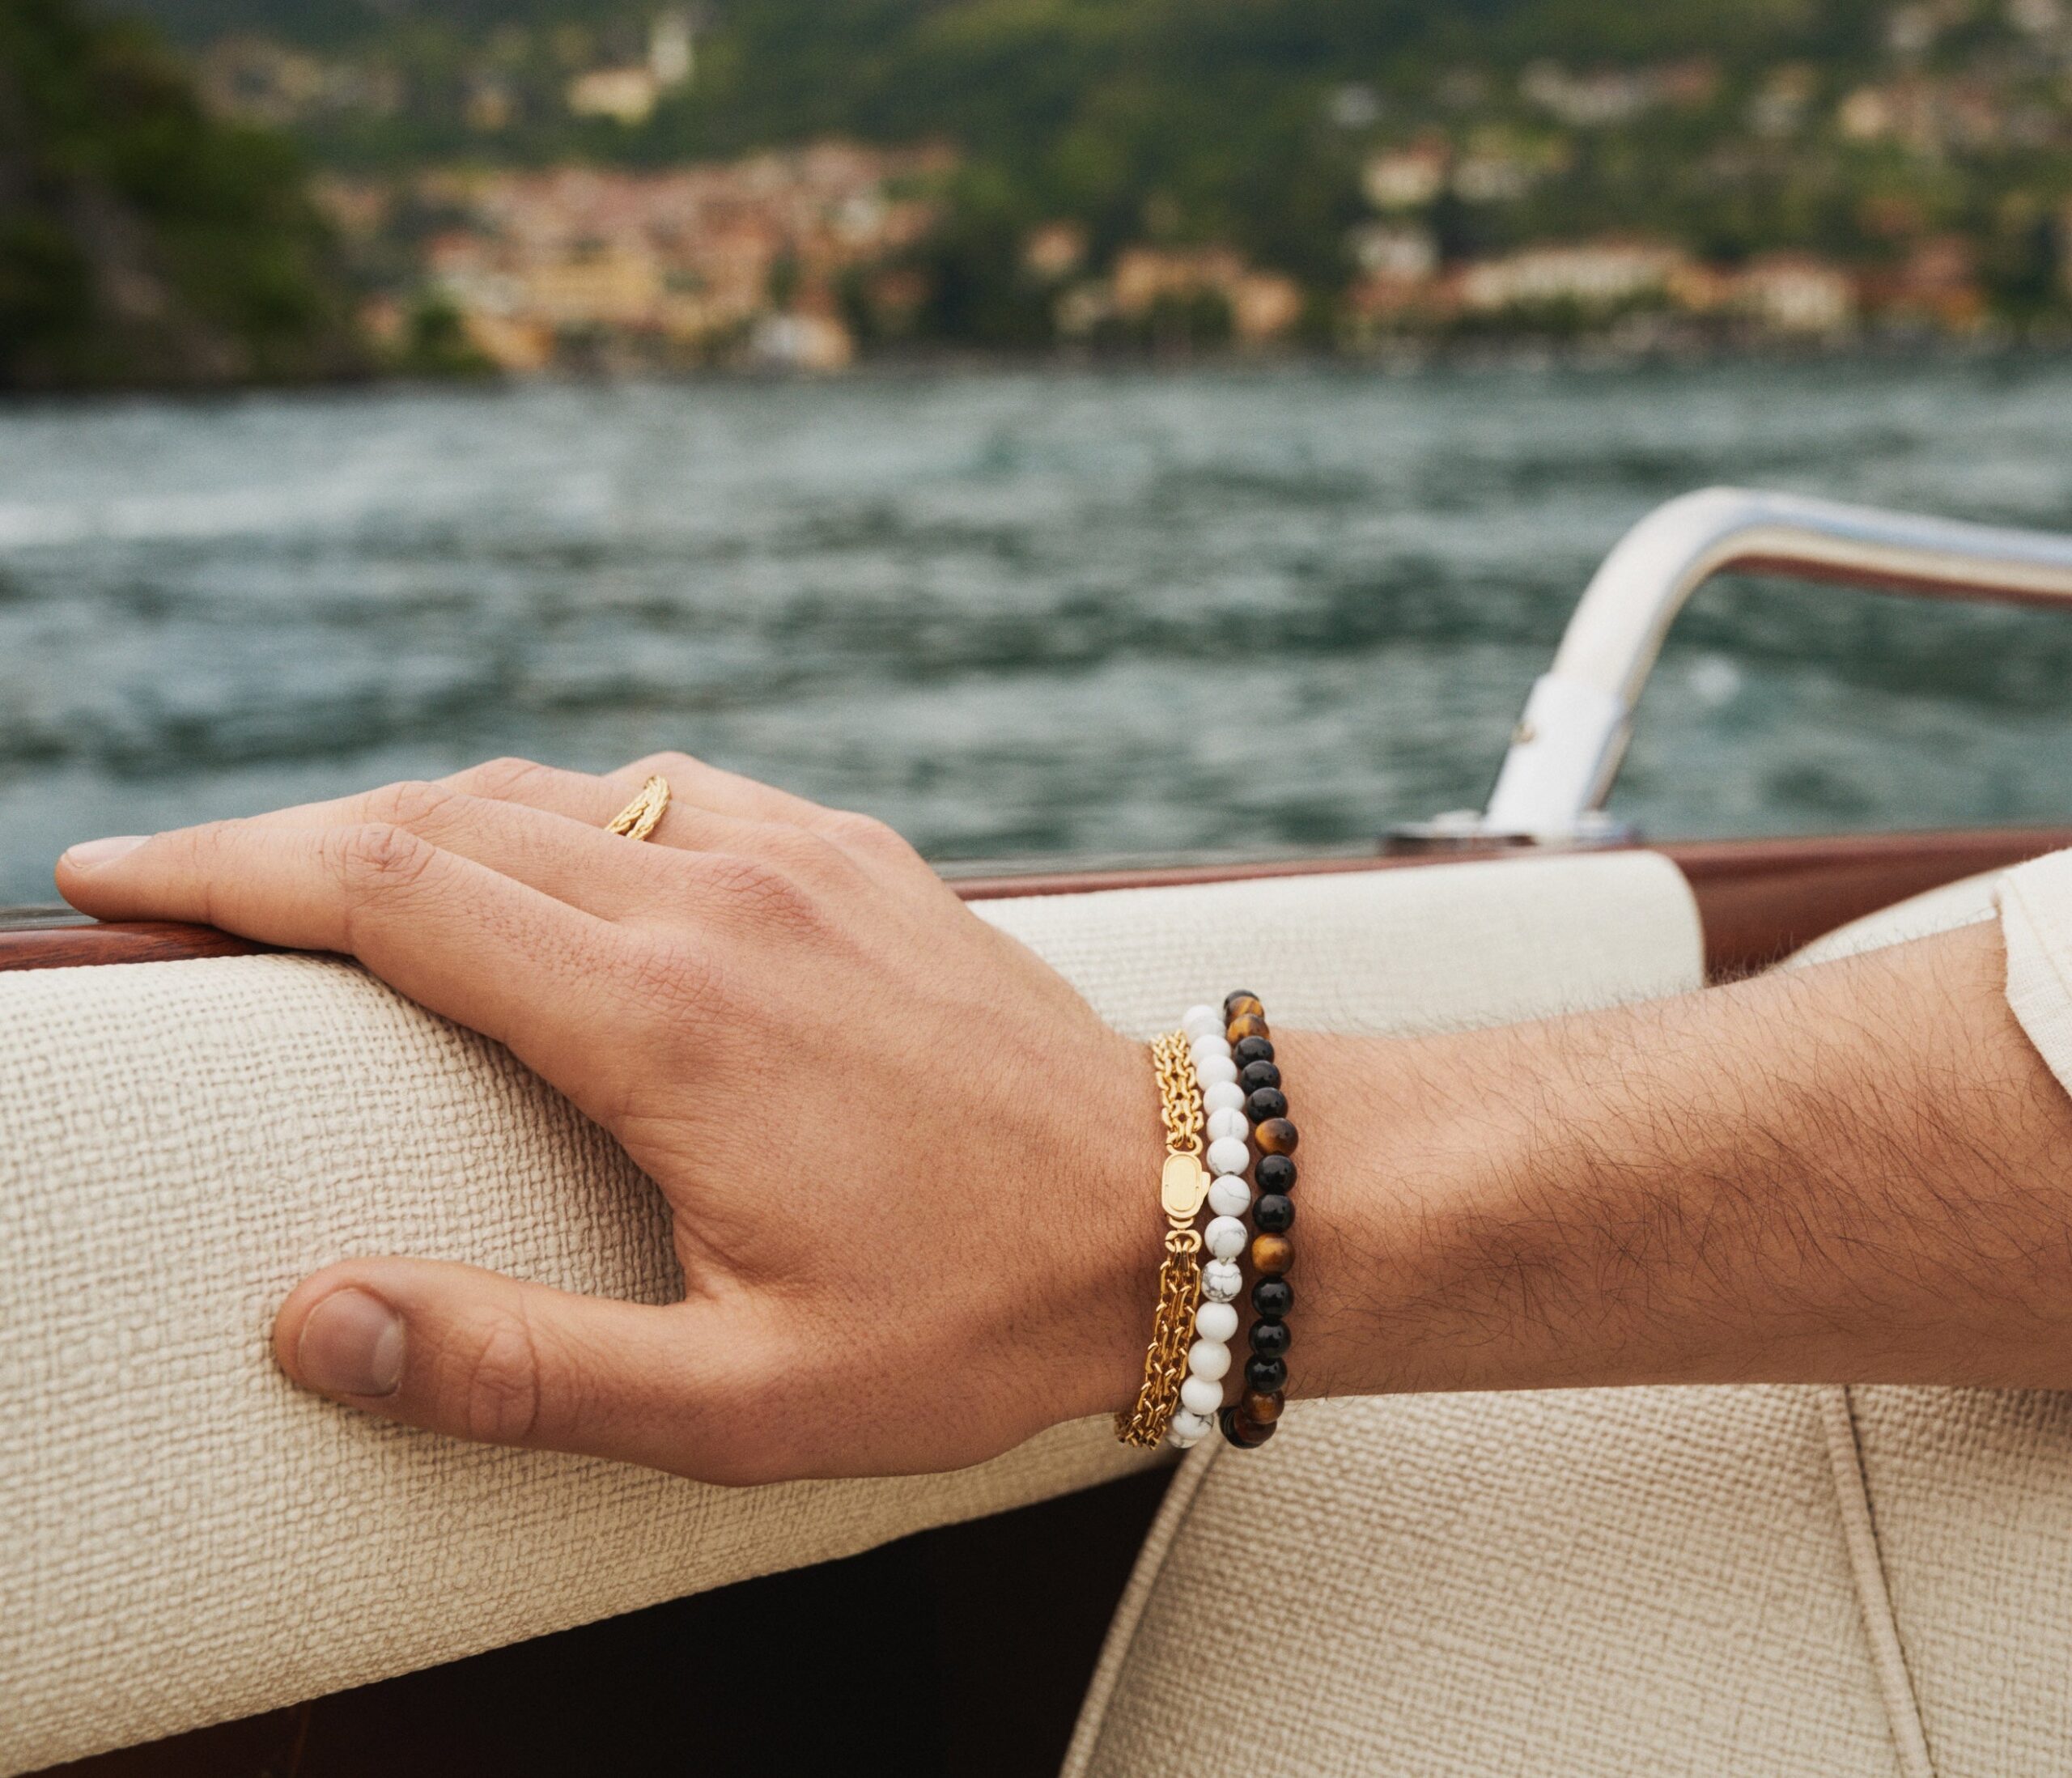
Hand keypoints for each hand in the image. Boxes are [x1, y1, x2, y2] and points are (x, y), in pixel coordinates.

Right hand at [56, 756, 1162, 1482]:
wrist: (1184, 1203)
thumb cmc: (973, 1316)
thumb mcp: (744, 1398)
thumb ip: (517, 1365)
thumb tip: (308, 1322)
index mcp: (666, 1016)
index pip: (387, 892)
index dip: (226, 875)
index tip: (107, 883)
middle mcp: (718, 896)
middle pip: (441, 819)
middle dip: (284, 843)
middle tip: (174, 885)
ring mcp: (795, 854)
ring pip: (546, 794)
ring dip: (416, 822)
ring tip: (326, 882)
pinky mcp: (856, 853)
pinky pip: (661, 794)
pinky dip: (555, 813)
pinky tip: (537, 864)